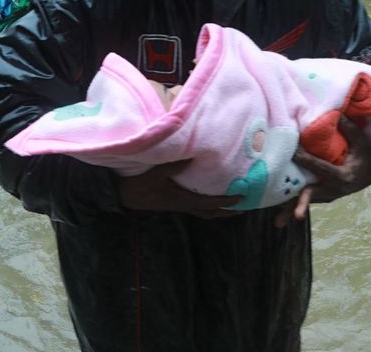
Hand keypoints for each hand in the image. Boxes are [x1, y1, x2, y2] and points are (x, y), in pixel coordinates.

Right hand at [119, 160, 241, 218]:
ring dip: (219, 210)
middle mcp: (184, 205)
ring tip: (232, 206)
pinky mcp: (175, 203)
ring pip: (204, 212)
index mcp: (183, 200)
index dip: (226, 201)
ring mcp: (179, 206)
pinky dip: (208, 206)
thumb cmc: (141, 185)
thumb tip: (193, 157)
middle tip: (244, 207)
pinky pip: (197, 208)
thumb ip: (174, 165)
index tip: (242, 197)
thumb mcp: (156, 173)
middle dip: (228, 211)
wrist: (126, 196)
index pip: (210, 203)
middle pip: (211, 213)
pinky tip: (210, 198)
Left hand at [275, 116, 370, 226]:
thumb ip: (352, 130)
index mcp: (343, 177)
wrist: (369, 175)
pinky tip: (279, 220)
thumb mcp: (363, 143)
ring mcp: (326, 195)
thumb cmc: (365, 156)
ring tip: (278, 223)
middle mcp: (333, 190)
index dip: (307, 160)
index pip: (321, 168)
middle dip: (303, 203)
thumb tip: (337, 114)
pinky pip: (303, 201)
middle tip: (297, 215)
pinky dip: (291, 209)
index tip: (293, 152)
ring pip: (306, 201)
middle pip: (314, 194)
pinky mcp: (319, 196)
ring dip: (291, 211)